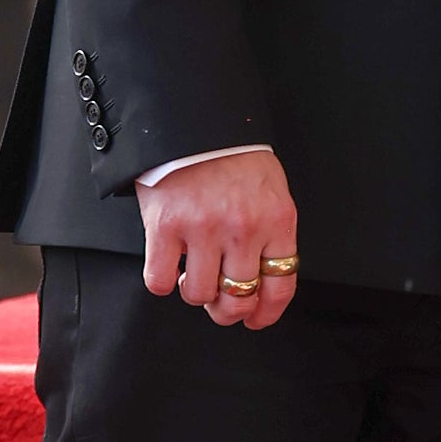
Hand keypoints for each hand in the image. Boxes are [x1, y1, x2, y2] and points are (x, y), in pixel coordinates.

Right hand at [137, 148, 299, 329]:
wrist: (195, 122)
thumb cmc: (234, 157)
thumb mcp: (271, 193)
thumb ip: (271, 234)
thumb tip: (262, 280)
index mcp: (276, 222)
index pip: (280, 285)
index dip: (267, 312)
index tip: (256, 320)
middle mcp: (243, 230)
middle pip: (239, 297)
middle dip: (228, 311)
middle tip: (219, 306)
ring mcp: (204, 229)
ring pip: (199, 293)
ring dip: (194, 293)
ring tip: (192, 276)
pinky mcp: (166, 226)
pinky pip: (160, 279)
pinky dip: (162, 283)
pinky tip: (167, 270)